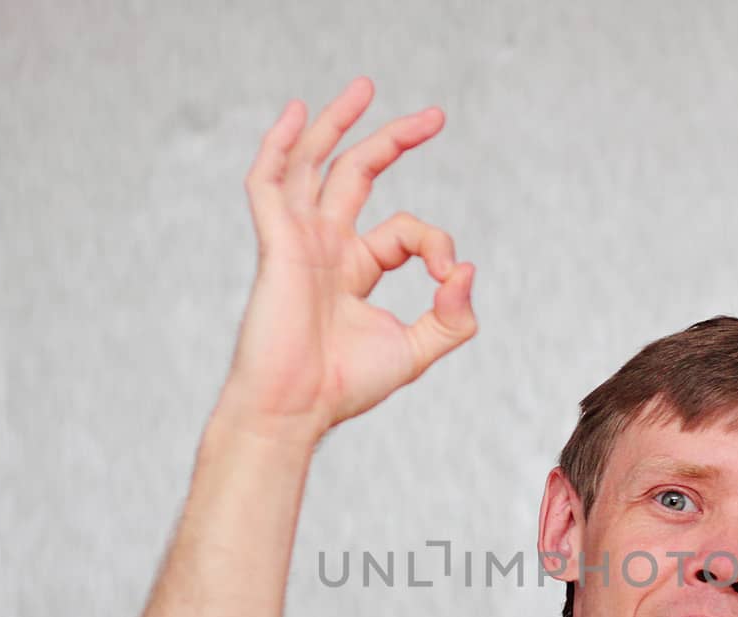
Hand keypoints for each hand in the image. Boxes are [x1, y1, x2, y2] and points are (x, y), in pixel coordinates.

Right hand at [212, 76, 478, 445]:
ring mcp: (299, 241)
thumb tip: (467, 270)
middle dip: (394, 140)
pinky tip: (297, 114)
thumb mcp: (417, 350)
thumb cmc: (345, 386)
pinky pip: (270, 183)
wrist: (296, 409)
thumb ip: (451, 316)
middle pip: (357, 174)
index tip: (449, 280)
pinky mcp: (277, 244)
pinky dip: (280, 146)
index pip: (406, 232)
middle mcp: (326, 247)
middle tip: (435, 116)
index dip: (437, 245)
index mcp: (355, 269)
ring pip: (315, 165)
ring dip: (338, 124)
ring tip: (366, 87)